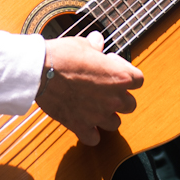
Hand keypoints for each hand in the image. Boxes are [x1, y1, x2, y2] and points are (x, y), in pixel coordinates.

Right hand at [36, 31, 142, 145]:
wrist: (40, 70)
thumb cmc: (62, 56)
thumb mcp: (82, 44)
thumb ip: (95, 46)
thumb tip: (97, 41)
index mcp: (119, 77)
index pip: (139, 80)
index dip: (127, 74)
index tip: (112, 68)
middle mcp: (113, 98)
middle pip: (130, 105)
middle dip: (120, 98)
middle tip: (105, 89)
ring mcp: (98, 115)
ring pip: (115, 124)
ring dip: (107, 117)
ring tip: (95, 107)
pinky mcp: (81, 126)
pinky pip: (93, 138)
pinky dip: (90, 133)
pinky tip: (84, 124)